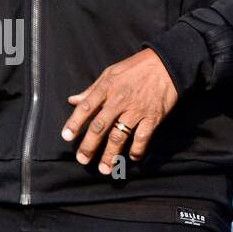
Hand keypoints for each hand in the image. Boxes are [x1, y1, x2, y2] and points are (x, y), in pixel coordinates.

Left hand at [61, 48, 178, 171]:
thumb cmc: (135, 68)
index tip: (66, 137)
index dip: (74, 123)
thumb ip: (91, 90)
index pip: (86, 107)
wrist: (166, 63)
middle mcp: (119, 100)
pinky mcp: (152, 117)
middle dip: (89, 145)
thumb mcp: (110, 73)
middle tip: (82, 160)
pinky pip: (142, 138)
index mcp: (107, 88)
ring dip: (110, 155)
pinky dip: (136, 150)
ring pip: (119, 136)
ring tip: (104, 169)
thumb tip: (72, 100)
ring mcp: (136, 110)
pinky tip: (132, 158)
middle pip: (100, 126)